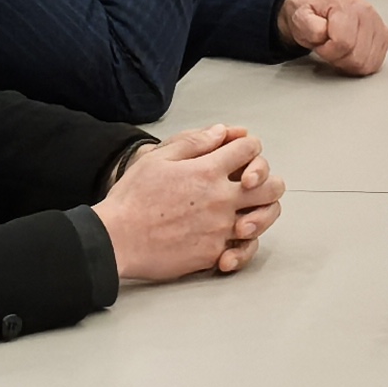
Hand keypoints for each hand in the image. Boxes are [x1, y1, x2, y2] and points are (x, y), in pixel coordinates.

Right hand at [93, 122, 286, 280]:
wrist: (116, 240)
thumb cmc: (131, 201)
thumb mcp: (157, 159)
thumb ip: (193, 143)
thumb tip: (221, 132)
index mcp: (207, 171)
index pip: (249, 149)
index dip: (248, 147)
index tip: (242, 152)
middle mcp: (220, 199)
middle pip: (271, 186)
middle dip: (267, 181)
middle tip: (254, 185)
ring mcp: (220, 228)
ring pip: (264, 218)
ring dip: (262, 212)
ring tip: (248, 212)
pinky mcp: (213, 253)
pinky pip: (244, 248)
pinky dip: (243, 243)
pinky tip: (233, 238)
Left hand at [276, 0, 387, 74]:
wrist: (319, 10)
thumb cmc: (312, 15)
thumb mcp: (301, 17)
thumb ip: (309, 25)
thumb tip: (322, 32)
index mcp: (347, 6)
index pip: (344, 43)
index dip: (328, 51)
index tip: (321, 44)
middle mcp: (367, 13)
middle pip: (358, 57)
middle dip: (339, 59)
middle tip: (329, 48)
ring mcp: (378, 24)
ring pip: (368, 63)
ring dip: (350, 63)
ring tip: (340, 50)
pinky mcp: (384, 36)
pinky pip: (375, 63)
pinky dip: (361, 64)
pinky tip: (351, 53)